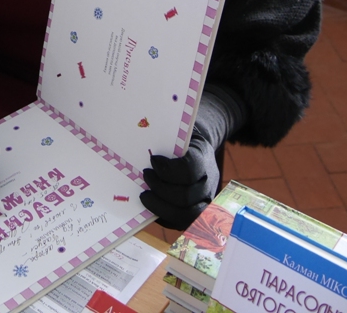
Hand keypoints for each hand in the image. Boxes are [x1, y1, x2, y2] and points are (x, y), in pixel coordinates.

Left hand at [139, 88, 243, 228]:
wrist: (198, 148)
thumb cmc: (182, 138)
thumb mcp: (178, 130)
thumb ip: (164, 134)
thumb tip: (137, 125)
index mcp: (204, 157)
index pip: (190, 169)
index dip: (168, 169)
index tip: (153, 161)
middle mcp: (208, 183)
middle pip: (186, 196)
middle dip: (160, 189)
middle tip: (145, 176)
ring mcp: (204, 200)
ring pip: (185, 215)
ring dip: (160, 206)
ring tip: (144, 194)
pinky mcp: (195, 213)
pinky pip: (180, 223)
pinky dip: (163, 215)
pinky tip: (150, 203)